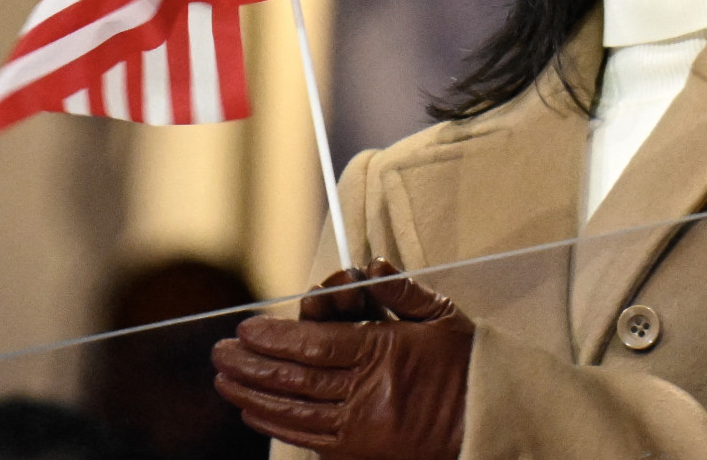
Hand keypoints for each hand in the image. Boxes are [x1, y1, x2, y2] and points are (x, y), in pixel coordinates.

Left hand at [212, 259, 472, 459]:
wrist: (486, 420)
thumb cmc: (465, 365)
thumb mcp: (442, 316)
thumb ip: (403, 290)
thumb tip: (372, 266)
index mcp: (386, 352)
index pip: (316, 344)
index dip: (276, 337)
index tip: (246, 328)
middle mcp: (367, 391)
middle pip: (295, 377)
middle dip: (252, 364)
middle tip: (220, 352)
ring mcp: (359, 427)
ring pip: (293, 410)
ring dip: (253, 395)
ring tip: (225, 381)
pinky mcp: (357, 452)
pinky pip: (305, 438)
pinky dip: (275, 424)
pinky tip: (253, 412)